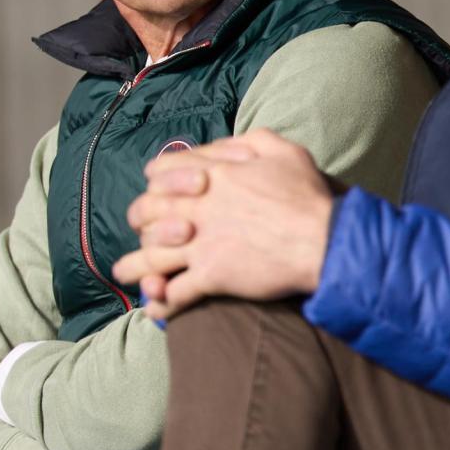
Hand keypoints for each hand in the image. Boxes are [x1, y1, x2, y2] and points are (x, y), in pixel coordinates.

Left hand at [113, 128, 335, 320]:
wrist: (325, 241)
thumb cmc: (307, 196)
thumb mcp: (281, 150)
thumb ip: (246, 141)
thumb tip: (222, 145)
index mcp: (213, 175)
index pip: (162, 172)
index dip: (155, 181)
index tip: (154, 189)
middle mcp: (199, 207)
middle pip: (148, 211)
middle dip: (138, 220)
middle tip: (139, 230)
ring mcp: (202, 243)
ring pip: (151, 255)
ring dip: (135, 266)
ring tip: (124, 274)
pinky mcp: (212, 275)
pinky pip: (175, 292)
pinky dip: (161, 302)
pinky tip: (154, 309)